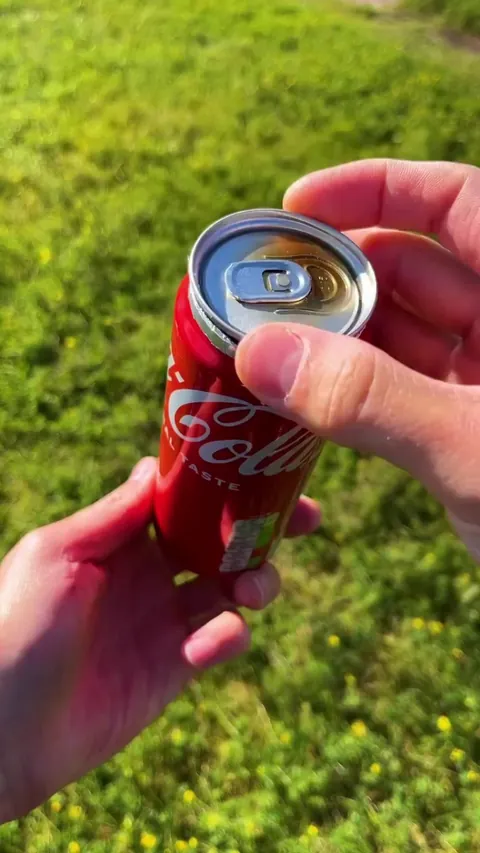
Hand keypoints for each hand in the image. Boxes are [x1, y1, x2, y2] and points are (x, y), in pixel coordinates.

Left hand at [0, 457, 318, 821]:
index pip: (182, 498)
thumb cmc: (13, 628)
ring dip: (256, 579)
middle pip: (219, 538)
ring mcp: (162, 619)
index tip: (264, 468)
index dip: (223, 482)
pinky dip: (227, 636)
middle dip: (262, 526)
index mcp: (118, 537)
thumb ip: (113, 516)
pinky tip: (208, 644)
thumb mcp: (58, 555)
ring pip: (230, 586)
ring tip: (255, 588)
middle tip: (306, 517)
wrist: (2, 732)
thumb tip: (156, 468)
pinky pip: (219, 641)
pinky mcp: (173, 667)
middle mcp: (146, 572)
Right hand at [236, 159, 479, 560]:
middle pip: (417, 268)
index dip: (374, 190)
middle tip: (260, 300)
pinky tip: (307, 401)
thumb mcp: (477, 452)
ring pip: (405, 334)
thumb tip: (261, 351)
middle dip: (336, 277)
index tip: (294, 206)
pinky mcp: (475, 428)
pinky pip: (405, 389)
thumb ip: (372, 400)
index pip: (458, 203)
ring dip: (337, 340)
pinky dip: (356, 390)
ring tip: (266, 354)